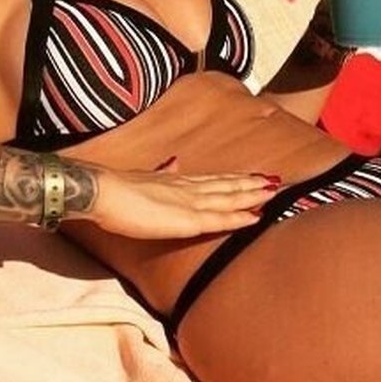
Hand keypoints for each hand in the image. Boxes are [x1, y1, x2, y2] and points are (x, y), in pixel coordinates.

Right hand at [81, 161, 278, 239]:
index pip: (213, 178)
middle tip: (277, 179)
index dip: (235, 178)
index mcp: (177, 180)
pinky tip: (256, 217)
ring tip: (274, 192)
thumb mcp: (144, 178)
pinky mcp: (186, 219)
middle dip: (252, 183)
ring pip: (229, 197)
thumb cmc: (116, 190)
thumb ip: (163, 173)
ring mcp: (189, 202)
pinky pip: (219, 218)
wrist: (103, 191)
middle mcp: (188, 187)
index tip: (255, 175)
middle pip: (227, 184)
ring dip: (252, 195)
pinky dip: (239, 217)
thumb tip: (175, 162)